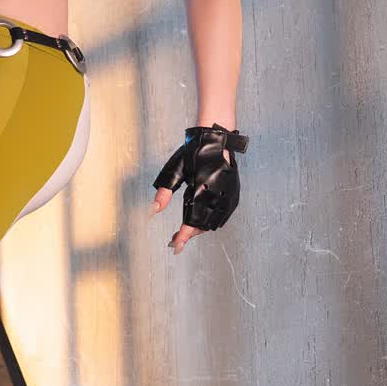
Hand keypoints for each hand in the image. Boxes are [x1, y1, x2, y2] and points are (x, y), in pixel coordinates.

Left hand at [149, 124, 244, 252]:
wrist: (216, 139)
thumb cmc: (192, 153)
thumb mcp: (174, 171)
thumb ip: (164, 193)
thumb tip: (152, 212)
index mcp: (201, 190)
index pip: (191, 221)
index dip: (183, 237)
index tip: (175, 247)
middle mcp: (218, 196)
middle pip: (203, 225)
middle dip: (188, 234)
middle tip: (174, 240)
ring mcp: (229, 196)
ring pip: (214, 223)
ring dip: (200, 229)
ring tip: (185, 231)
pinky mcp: (234, 195)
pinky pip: (223, 216)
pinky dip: (212, 221)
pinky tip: (202, 221)